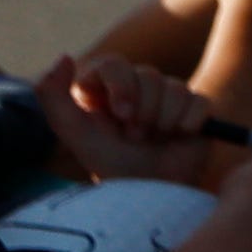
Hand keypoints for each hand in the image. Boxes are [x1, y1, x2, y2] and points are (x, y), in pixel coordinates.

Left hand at [39, 52, 222, 181]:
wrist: (152, 194)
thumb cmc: (111, 165)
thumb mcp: (73, 133)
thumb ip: (52, 95)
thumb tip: (64, 56)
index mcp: (104, 89)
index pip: (114, 64)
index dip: (121, 86)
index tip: (122, 115)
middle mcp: (136, 88)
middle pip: (148, 74)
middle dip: (144, 110)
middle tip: (136, 137)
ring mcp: (168, 97)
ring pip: (176, 87)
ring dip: (164, 119)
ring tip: (154, 140)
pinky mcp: (196, 109)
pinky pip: (199, 101)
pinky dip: (190, 122)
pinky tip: (180, 137)